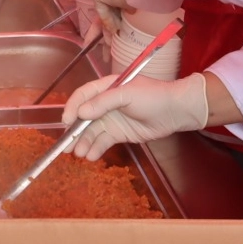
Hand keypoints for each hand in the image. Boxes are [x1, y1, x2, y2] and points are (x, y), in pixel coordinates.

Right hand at [63, 73, 208, 160]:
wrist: (176, 111)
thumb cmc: (153, 96)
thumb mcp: (127, 94)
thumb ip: (103, 102)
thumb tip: (81, 113)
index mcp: (106, 88)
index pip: (83, 96)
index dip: (73, 107)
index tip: (66, 121)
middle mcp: (105, 103)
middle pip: (84, 117)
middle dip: (74, 131)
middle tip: (65, 146)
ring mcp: (112, 119)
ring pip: (92, 132)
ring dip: (84, 142)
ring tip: (79, 154)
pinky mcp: (120, 133)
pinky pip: (103, 141)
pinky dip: (96, 148)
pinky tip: (91, 156)